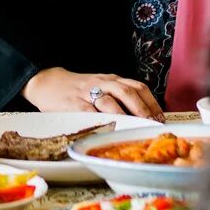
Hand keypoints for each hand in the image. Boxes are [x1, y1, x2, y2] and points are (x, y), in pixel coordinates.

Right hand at [24, 67, 161, 119]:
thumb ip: (119, 96)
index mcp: (112, 79)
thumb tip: (144, 115)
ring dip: (126, 116)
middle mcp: (103, 84)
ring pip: (111, 102)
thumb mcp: (102, 85)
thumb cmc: (79, 89)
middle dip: (143, 109)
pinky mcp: (74, 105)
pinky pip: (90, 113)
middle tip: (152, 124)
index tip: (160, 117)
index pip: (137, 87)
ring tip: (135, 128)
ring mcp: (88, 93)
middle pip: (128, 92)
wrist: (48, 83)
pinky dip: (102, 121)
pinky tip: (111, 130)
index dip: (151, 102)